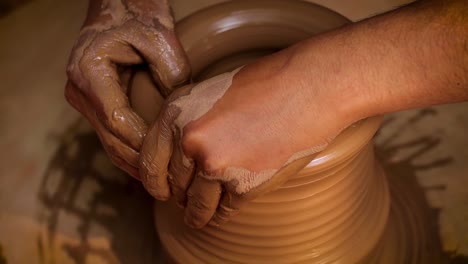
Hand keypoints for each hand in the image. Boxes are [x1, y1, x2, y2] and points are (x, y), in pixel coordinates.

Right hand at [65, 0, 189, 177]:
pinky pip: (111, 135)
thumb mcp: (160, 40)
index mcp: (90, 72)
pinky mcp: (93, 104)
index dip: (143, 143)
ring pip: (109, 142)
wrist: (119, 8)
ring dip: (134, 162)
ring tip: (162, 180)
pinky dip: (129, 152)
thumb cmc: (138, 18)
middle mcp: (80, 90)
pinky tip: (149, 164)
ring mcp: (83, 99)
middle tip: (169, 179)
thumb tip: (180, 114)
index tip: (168, 157)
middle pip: (110, 138)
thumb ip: (171, 75)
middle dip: (140, 161)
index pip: (116, 120)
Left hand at [139, 46, 361, 227]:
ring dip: (197, 215)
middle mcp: (190, 140)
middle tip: (185, 203)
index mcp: (177, 112)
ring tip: (198, 219)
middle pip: (176, 185)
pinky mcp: (243, 185)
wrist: (308, 88)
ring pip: (198, 204)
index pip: (150, 161)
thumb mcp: (212, 94)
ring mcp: (216, 164)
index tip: (162, 192)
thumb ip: (191, 123)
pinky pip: (225, 210)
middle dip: (180, 197)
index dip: (155, 182)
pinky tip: (223, 213)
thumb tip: (179, 157)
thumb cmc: (266, 85)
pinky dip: (223, 214)